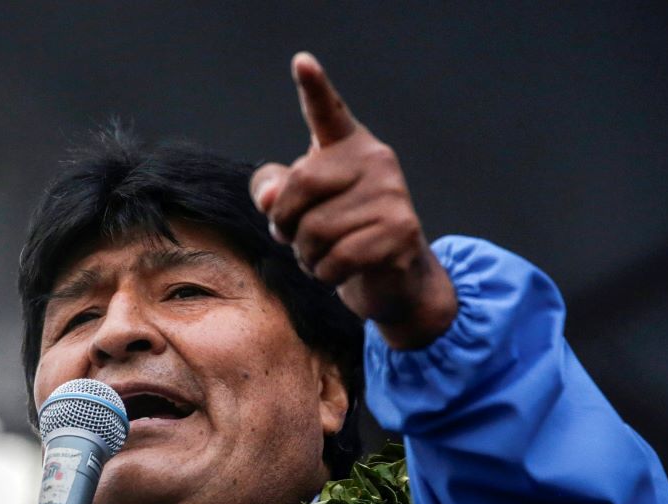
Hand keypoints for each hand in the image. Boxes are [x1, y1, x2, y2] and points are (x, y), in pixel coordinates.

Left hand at [250, 52, 456, 349]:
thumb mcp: (300, 211)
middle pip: (300, 185)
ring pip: (315, 231)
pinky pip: (336, 259)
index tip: (302, 63)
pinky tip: (336, 272)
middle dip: (284, 223)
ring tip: (321, 256)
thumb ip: (273, 193)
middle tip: (291, 239)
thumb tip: (268, 198)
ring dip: (306, 256)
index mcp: (347, 146)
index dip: (315, 88)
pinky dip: (325, 275)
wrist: (393, 277)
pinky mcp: (399, 231)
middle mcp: (375, 160)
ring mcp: (391, 193)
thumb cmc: (339, 235)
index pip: (327, 113)